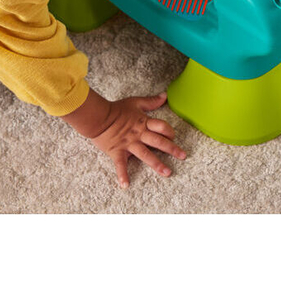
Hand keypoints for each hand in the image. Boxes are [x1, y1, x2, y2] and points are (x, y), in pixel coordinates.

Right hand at [63, 88, 185, 187]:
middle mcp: (139, 134)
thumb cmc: (116, 109)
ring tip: (167, 173)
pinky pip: (120, 165)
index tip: (174, 136)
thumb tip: (165, 95)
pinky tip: (125, 185)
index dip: (169, 131)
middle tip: (183, 156)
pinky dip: (122, 175)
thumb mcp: (135, 102)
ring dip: (157, 164)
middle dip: (172, 149)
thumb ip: (151, 101)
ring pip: (146, 155)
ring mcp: (129, 144)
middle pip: (159, 142)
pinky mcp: (117, 152)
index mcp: (144, 123)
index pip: (162, 127)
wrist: (97, 116)